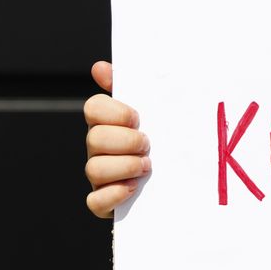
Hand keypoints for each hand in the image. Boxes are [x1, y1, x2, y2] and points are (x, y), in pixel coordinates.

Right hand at [84, 61, 150, 217]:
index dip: (116, 112)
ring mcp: (99, 176)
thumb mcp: (154, 112)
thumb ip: (131, 88)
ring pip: (93, 169)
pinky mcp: (104, 202)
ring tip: (147, 167)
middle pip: (94, 139)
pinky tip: (133, 187)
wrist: (178, 181)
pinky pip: (95, 201)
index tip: (138, 118)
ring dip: (125, 167)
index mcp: (108, 123)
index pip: (93, 108)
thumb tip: (100, 67)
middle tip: (148, 145)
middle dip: (126, 141)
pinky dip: (114, 194)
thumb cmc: (163, 140)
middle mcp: (98, 149)